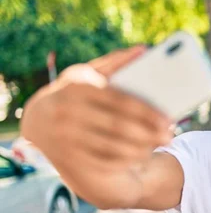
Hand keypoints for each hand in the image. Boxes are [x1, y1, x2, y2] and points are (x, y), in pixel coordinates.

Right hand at [21, 46, 172, 172]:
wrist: (37, 120)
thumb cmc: (73, 92)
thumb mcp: (87, 73)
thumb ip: (115, 63)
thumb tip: (145, 50)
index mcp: (78, 88)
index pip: (119, 101)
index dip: (147, 112)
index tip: (168, 119)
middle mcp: (69, 112)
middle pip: (118, 126)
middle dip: (148, 133)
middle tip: (170, 136)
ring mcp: (66, 137)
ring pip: (112, 147)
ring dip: (140, 149)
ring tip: (158, 145)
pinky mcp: (67, 157)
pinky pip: (103, 162)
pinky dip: (125, 160)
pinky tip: (141, 156)